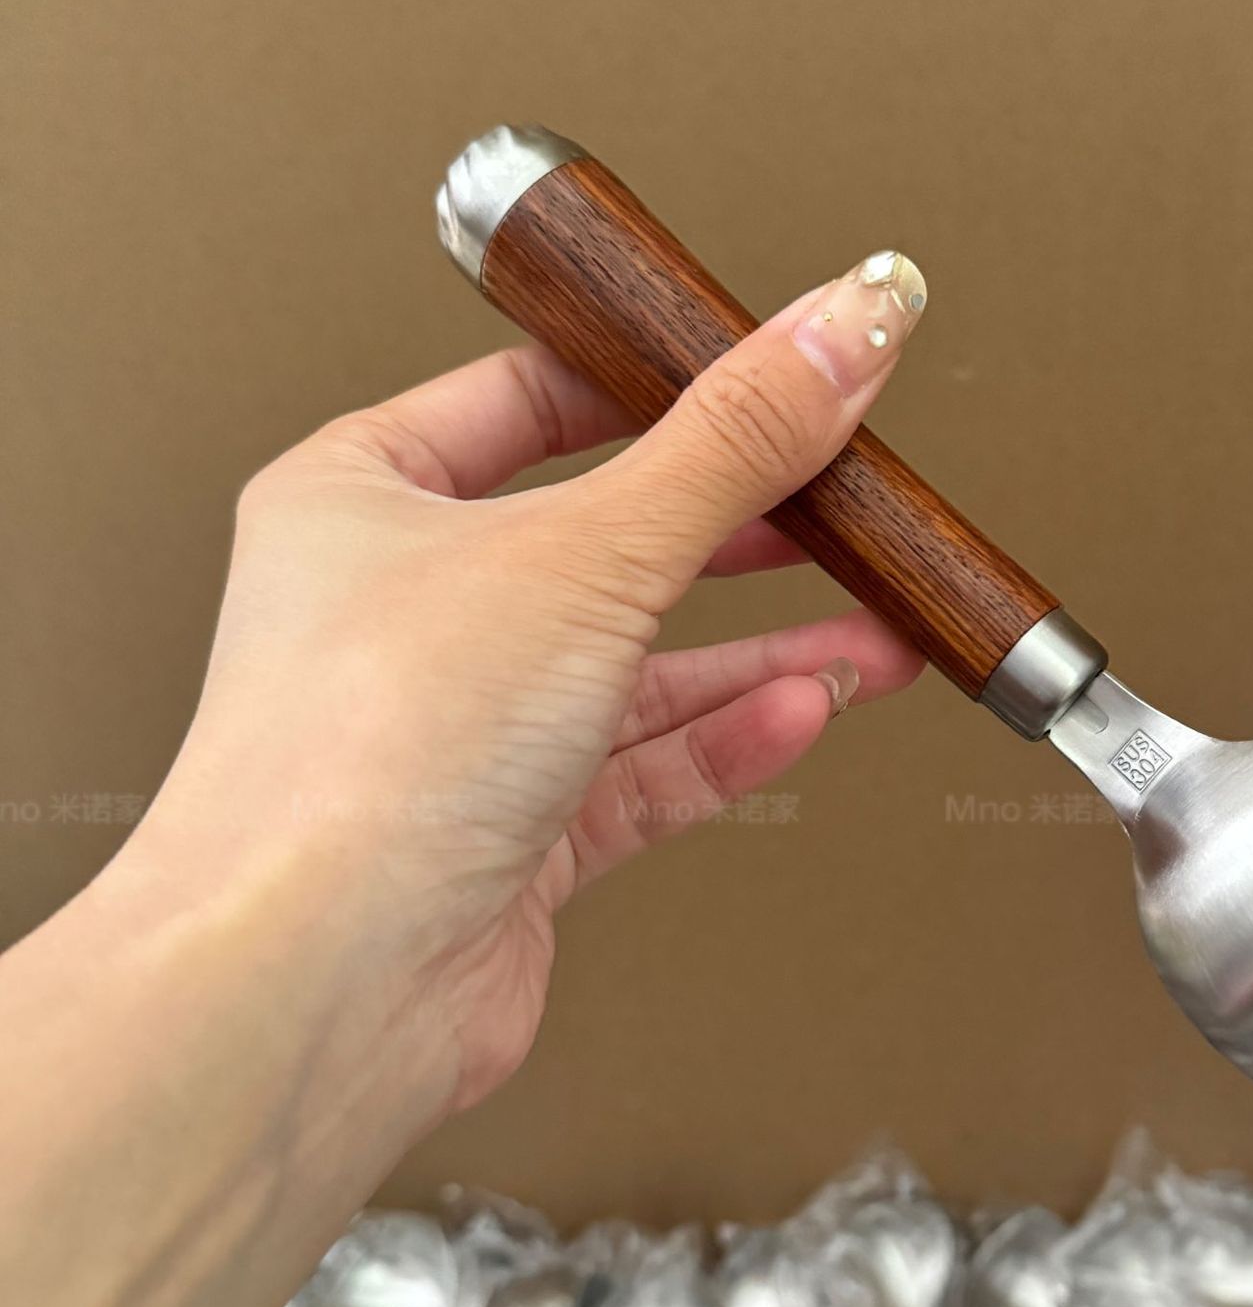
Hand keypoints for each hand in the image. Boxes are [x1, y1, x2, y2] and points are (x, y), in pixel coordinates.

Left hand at [119, 251, 929, 1121]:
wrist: (320, 979)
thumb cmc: (366, 752)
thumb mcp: (582, 550)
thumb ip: (730, 445)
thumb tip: (840, 327)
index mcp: (364, 500)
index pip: (530, 402)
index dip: (656, 385)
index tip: (764, 373)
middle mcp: (405, 614)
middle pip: (606, 543)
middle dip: (743, 537)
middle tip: (845, 508)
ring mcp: (461, 733)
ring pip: (641, 671)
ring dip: (765, 652)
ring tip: (877, 632)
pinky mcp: (512, 839)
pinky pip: (642, 771)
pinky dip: (728, 743)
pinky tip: (807, 712)